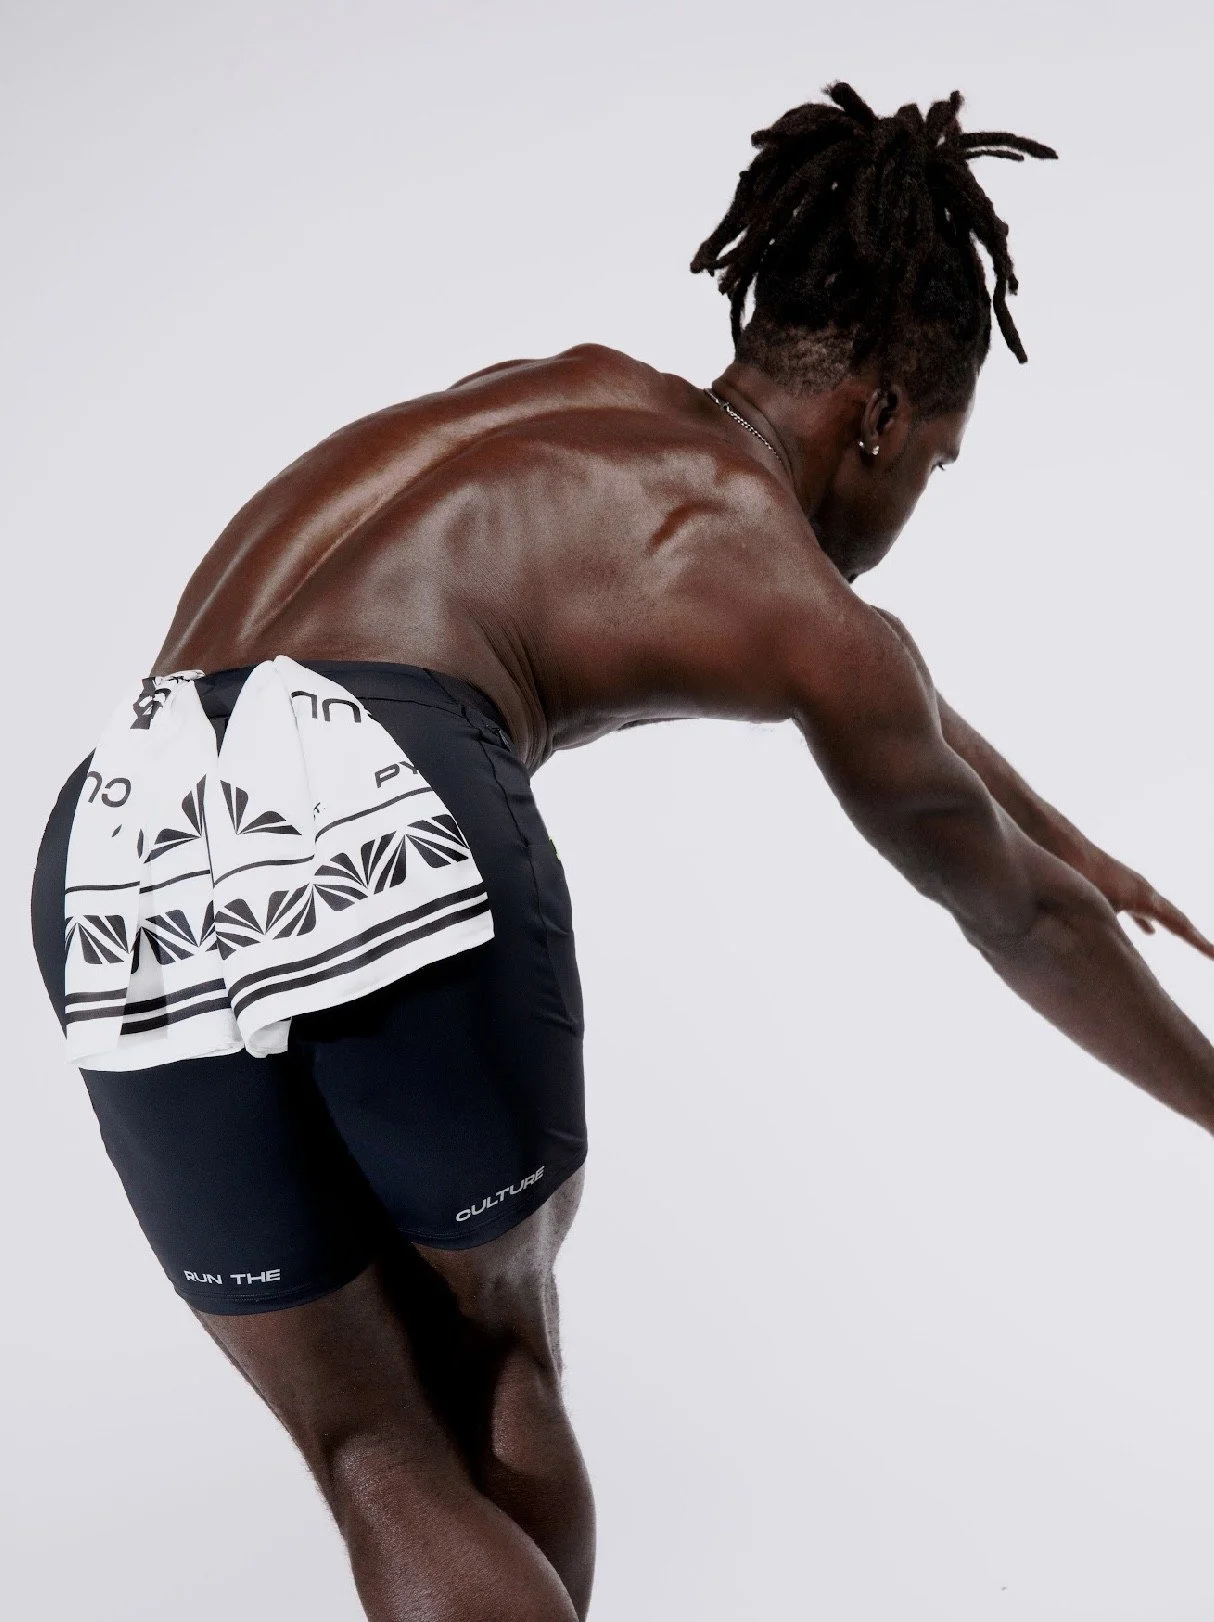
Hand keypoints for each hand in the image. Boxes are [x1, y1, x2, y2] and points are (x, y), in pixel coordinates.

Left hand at [1073, 843, 1213, 959]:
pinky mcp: (1114, 885)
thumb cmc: (1076, 875)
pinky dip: (1147, 923)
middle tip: (1212, 953)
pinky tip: (1149, 934)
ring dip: (1174, 928)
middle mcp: (1143, 890)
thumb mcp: (1097, 908)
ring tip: (1191, 942)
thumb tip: (1116, 962)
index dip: (1199, 943)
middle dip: (1193, 937)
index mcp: (1144, 898)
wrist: (1059, 843)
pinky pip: (1139, 909)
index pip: (1179, 925)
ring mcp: (1129, 886)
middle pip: (1176, 918)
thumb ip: (1110, 933)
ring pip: (1159, 913)